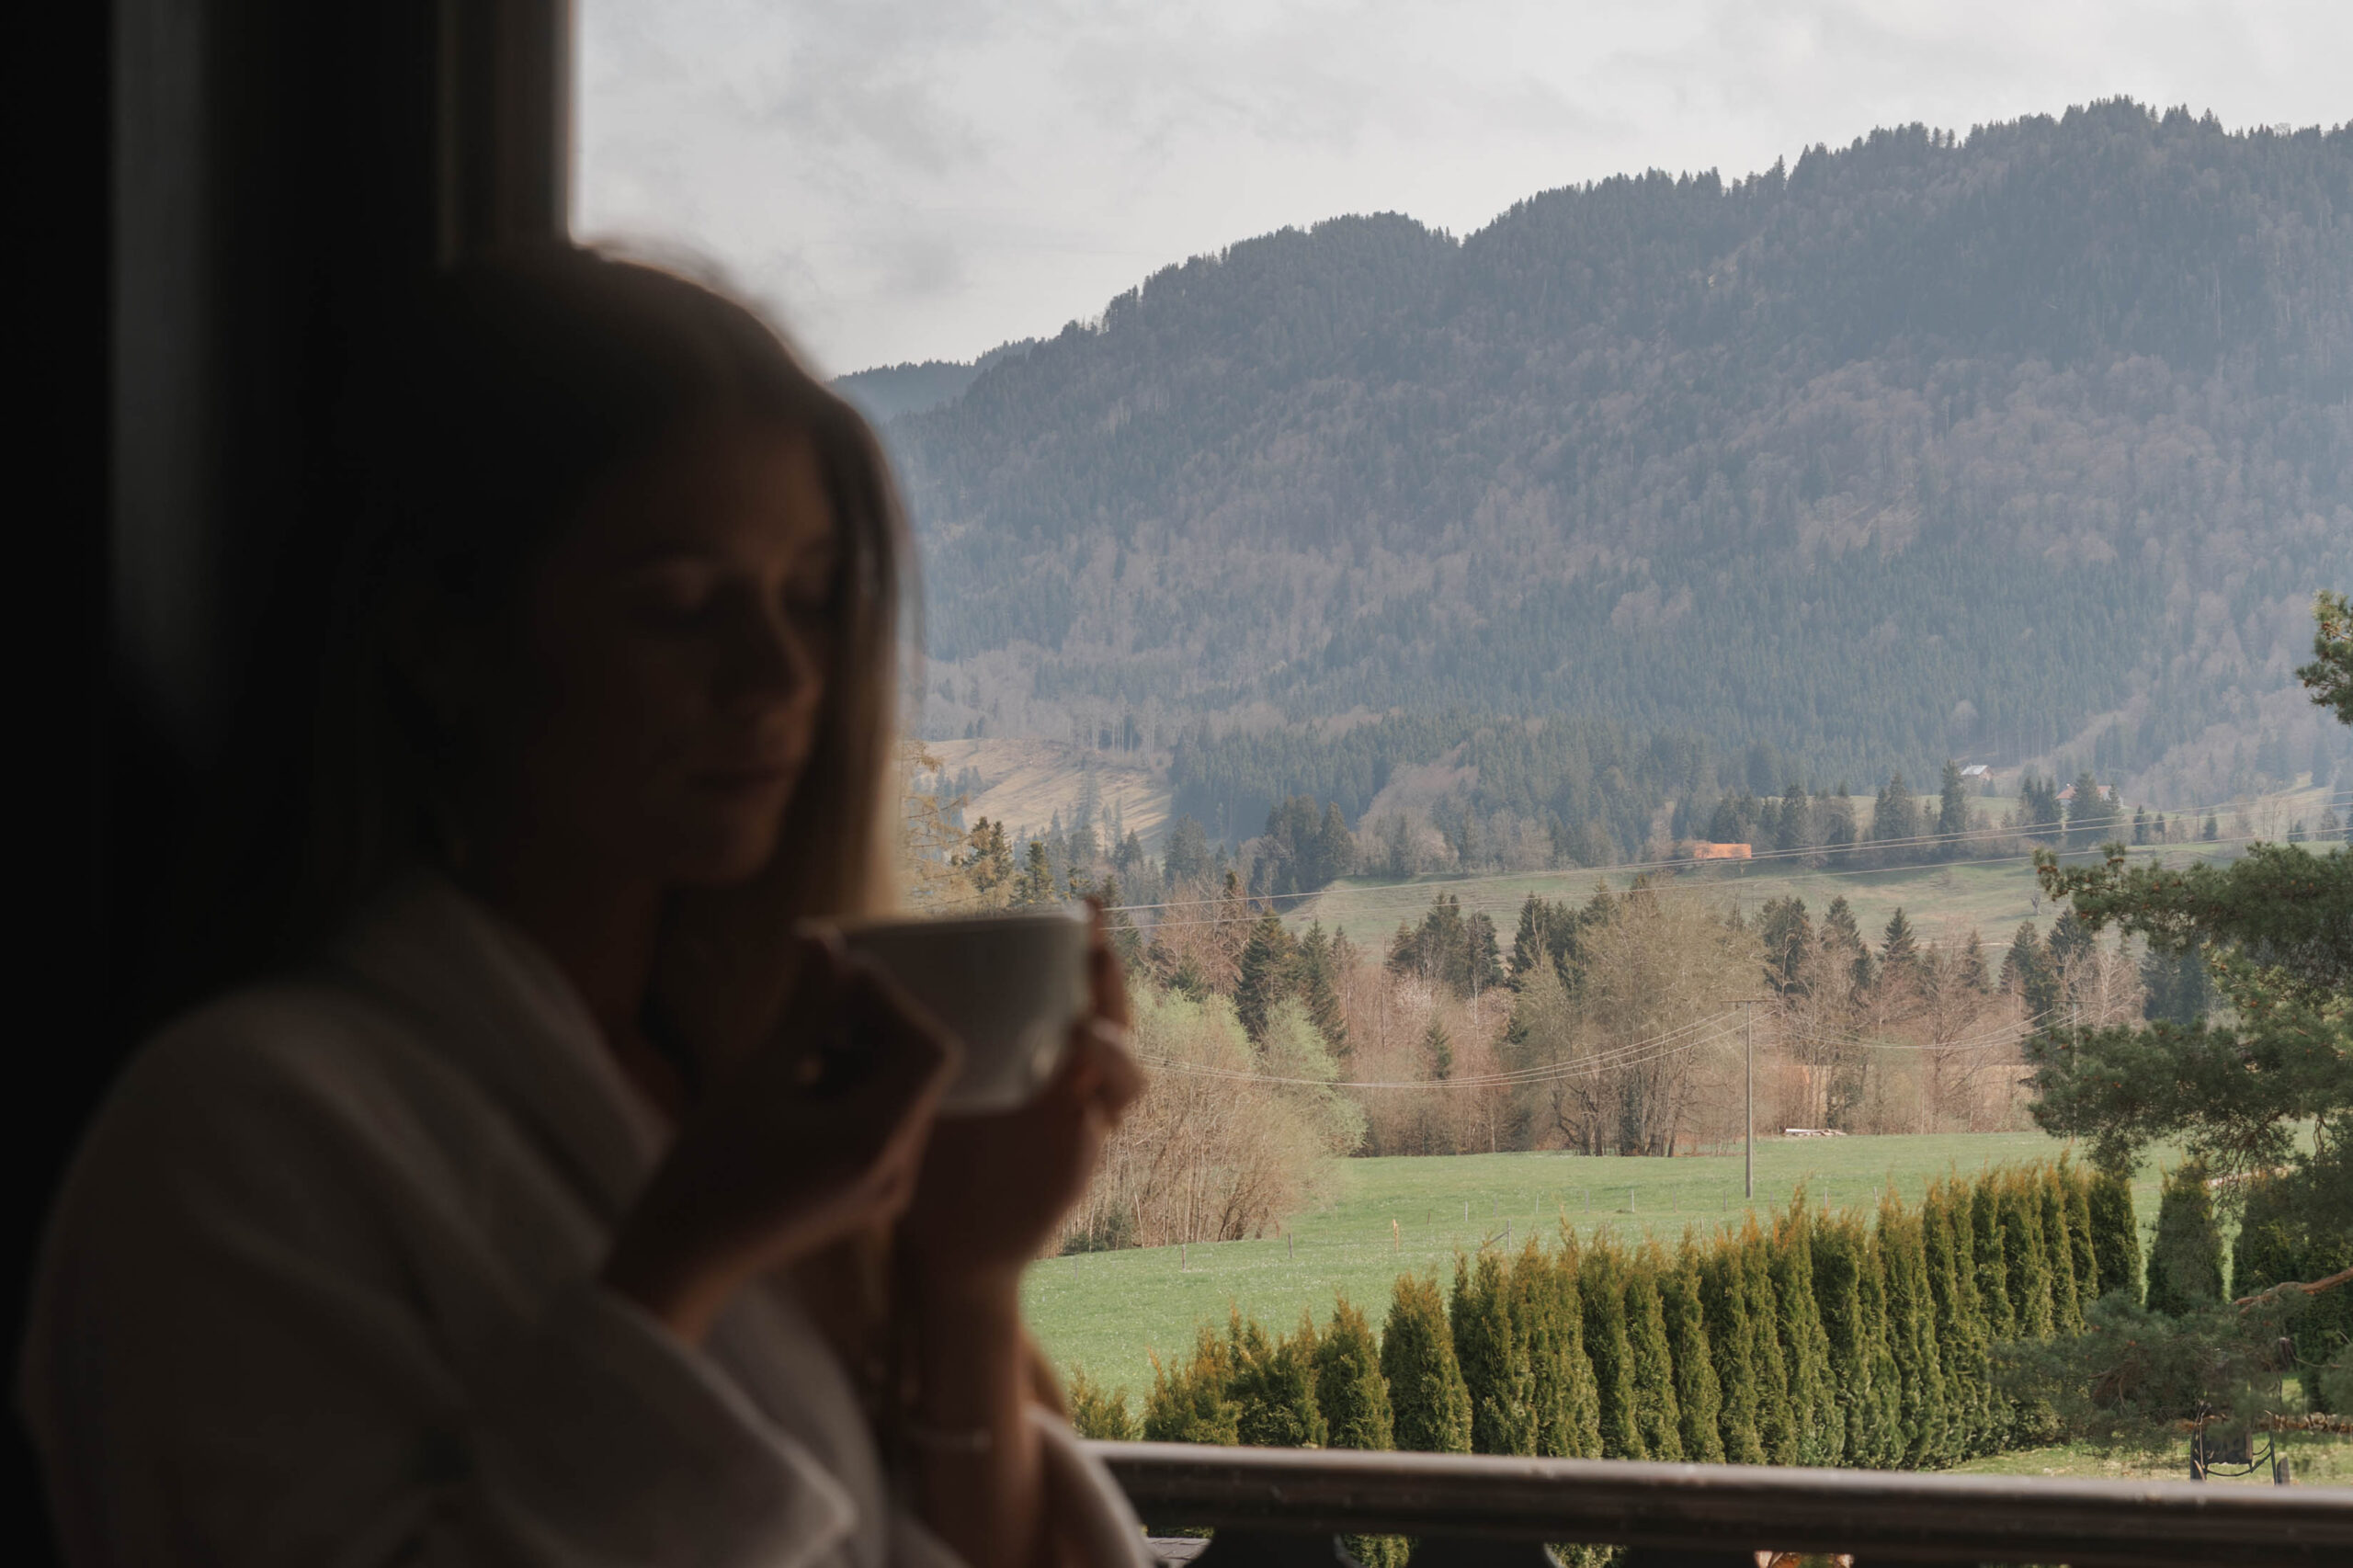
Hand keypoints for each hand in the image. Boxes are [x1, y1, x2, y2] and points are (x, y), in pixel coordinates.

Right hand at [603, 936, 960, 1342]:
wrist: (681, 1261)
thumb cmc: (707, 1169)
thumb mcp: (757, 1077)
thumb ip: (804, 1009)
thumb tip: (823, 939)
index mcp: (878, 1143)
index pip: (929, 1049)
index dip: (891, 1002)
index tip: (839, 977)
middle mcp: (899, 1170)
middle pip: (919, 1070)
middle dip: (875, 1024)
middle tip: (817, 997)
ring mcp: (889, 1189)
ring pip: (901, 1095)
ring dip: (861, 1054)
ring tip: (799, 1041)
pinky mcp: (869, 1195)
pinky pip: (882, 1124)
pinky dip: (853, 1090)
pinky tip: (799, 1081)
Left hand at [898, 906, 1144, 1294]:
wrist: (943, 1244)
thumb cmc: (926, 1149)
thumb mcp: (886, 1077)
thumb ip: (860, 1019)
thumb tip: (819, 941)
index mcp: (1034, 1042)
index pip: (1074, 981)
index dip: (1088, 940)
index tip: (1084, 901)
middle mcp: (1067, 1074)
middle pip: (1111, 1016)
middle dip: (1108, 980)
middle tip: (1095, 948)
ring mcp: (1078, 1121)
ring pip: (1123, 1077)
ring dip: (1111, 1051)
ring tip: (1086, 1035)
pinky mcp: (1071, 1171)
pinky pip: (1093, 1141)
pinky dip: (1090, 1124)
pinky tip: (1079, 1114)